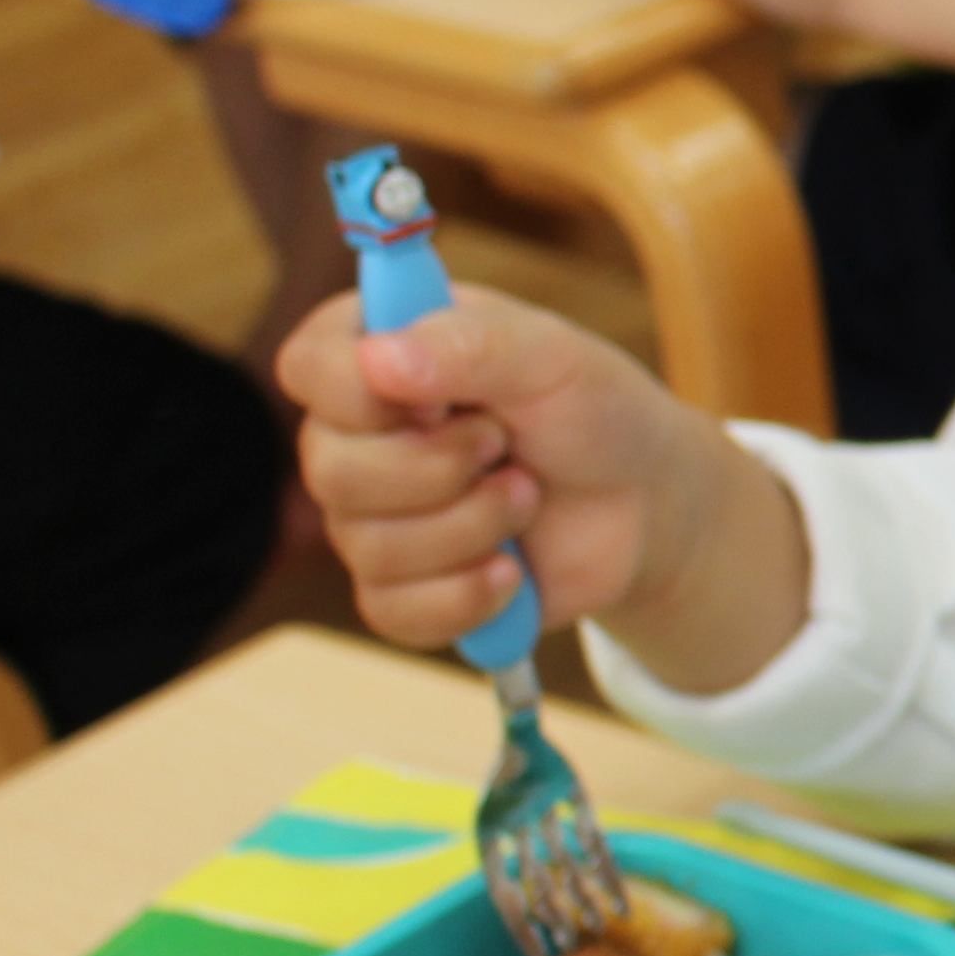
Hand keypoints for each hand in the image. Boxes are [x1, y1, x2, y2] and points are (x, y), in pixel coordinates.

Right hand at [273, 280, 806, 690]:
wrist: (645, 503)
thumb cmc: (595, 409)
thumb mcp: (553, 355)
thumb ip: (473, 344)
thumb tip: (379, 359)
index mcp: (378, 350)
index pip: (309, 366)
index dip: (363, 393)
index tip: (442, 399)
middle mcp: (356, 434)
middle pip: (331, 470)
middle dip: (442, 468)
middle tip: (507, 446)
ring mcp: (371, 515)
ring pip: (368, 546)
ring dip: (473, 525)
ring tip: (526, 496)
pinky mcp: (400, 587)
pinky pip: (392, 611)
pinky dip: (467, 594)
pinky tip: (512, 569)